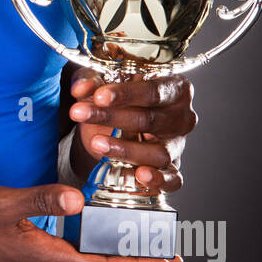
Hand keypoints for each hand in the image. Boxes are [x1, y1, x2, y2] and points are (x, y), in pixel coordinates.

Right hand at [0, 182, 181, 261]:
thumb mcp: (2, 204)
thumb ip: (41, 200)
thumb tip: (78, 199)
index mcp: (46, 257)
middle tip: (164, 254)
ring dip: (111, 256)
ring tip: (134, 242)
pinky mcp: (21, 259)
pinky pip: (65, 257)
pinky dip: (86, 248)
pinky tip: (86, 233)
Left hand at [67, 67, 197, 194]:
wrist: (120, 127)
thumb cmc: (120, 99)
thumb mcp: (103, 84)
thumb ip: (92, 82)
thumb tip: (80, 88)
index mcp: (174, 87)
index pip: (152, 90)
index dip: (126, 94)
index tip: (99, 96)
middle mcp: (181, 116)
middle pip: (150, 120)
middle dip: (113, 118)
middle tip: (80, 114)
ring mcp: (178, 145)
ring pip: (158, 152)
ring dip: (126, 150)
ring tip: (97, 143)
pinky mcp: (173, 169)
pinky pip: (173, 179)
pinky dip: (159, 179)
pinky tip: (140, 176)